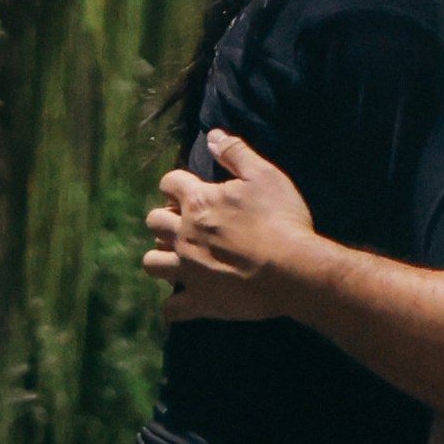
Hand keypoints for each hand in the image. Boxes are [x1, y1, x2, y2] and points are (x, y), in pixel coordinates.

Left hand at [141, 131, 317, 315]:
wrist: (293, 270)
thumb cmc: (281, 219)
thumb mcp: (264, 175)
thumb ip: (236, 153)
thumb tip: (213, 135)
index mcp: (197, 202)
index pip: (169, 183)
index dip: (177, 184)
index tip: (188, 190)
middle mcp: (184, 235)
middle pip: (153, 222)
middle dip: (164, 221)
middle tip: (185, 225)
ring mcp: (188, 270)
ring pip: (151, 264)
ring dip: (161, 259)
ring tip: (180, 259)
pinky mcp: (200, 300)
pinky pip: (172, 309)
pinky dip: (175, 306)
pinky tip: (185, 301)